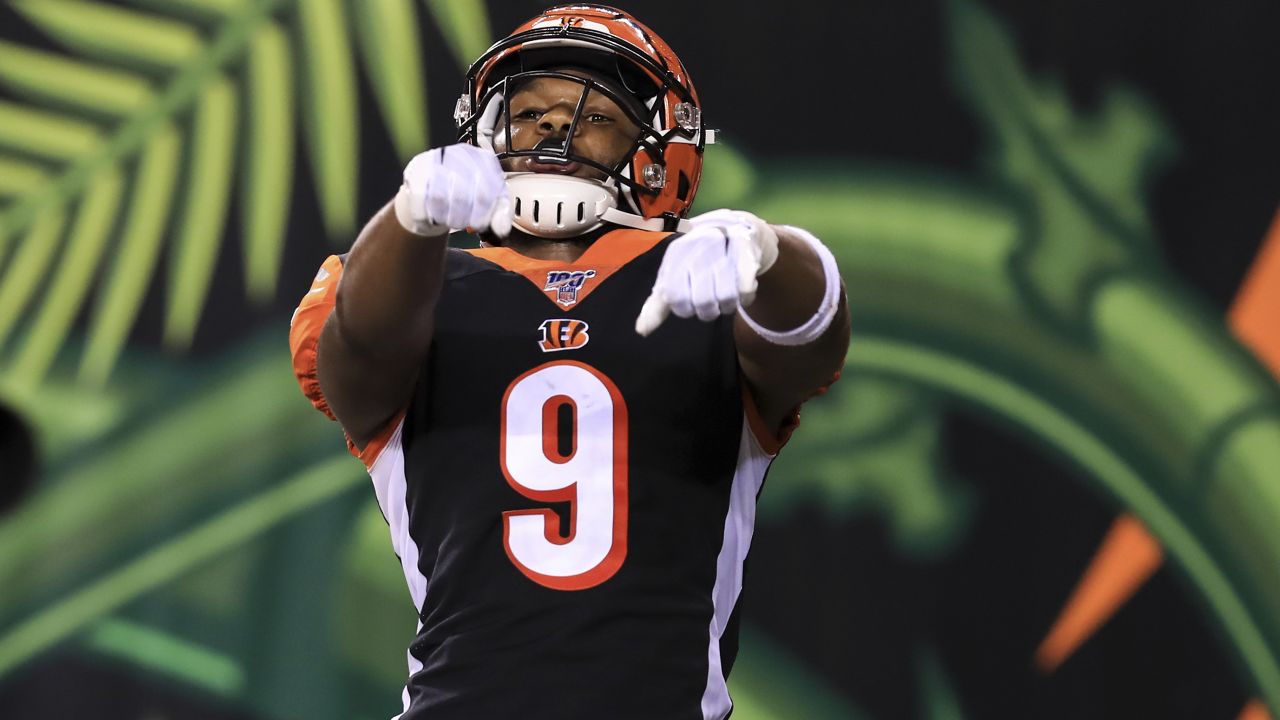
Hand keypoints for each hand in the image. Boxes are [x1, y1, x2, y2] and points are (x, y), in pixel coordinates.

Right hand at [393, 144, 511, 236]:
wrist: (433, 196)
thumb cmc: (465, 199)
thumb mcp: (488, 206)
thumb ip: (500, 215)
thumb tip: (502, 229)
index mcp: (483, 159)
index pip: (490, 187)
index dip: (487, 212)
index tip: (482, 223)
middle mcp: (459, 153)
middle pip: (464, 193)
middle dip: (468, 217)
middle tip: (467, 225)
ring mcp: (435, 159)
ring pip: (441, 196)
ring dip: (448, 217)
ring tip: (452, 221)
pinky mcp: (415, 170)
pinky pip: (421, 198)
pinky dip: (429, 214)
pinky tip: (434, 216)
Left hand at [635, 209, 778, 335]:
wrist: (730, 229)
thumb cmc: (697, 262)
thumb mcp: (673, 280)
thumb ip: (657, 305)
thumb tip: (642, 331)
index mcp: (677, 255)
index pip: (674, 296)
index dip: (682, 308)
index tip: (689, 305)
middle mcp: (698, 246)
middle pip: (702, 300)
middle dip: (707, 311)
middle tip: (711, 306)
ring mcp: (724, 245)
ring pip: (727, 296)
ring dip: (728, 306)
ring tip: (727, 299)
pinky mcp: (746, 248)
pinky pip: (746, 284)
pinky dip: (746, 296)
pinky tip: (744, 292)